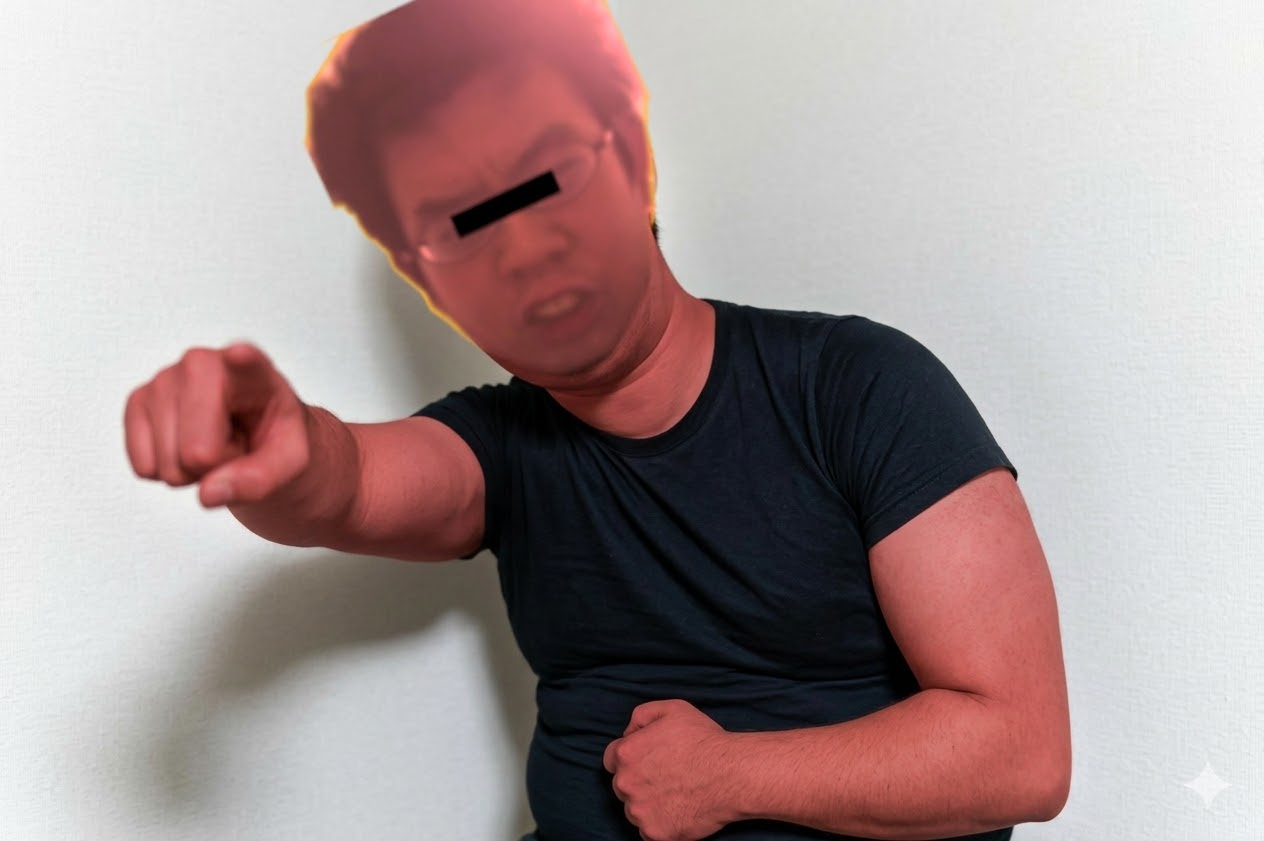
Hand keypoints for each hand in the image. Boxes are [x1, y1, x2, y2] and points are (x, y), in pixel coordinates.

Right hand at [124, 343, 312, 507]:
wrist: (255, 437)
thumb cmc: (275, 439)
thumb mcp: (290, 465)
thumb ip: (259, 481)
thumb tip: (209, 493)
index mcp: (255, 372)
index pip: (248, 362)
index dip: (242, 361)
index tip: (241, 355)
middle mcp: (204, 364)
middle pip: (195, 451)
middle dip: (214, 466)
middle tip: (234, 445)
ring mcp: (165, 379)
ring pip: (167, 464)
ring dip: (192, 470)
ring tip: (215, 443)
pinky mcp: (138, 401)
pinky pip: (144, 467)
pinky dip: (166, 471)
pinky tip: (187, 446)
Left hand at [603, 699, 736, 840]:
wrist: (731, 774)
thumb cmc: (704, 740)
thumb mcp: (672, 709)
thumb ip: (642, 716)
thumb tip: (629, 732)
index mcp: (626, 753)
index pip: (611, 759)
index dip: (630, 758)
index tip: (646, 761)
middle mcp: (626, 783)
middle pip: (622, 785)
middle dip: (638, 781)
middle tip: (666, 777)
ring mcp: (639, 811)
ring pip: (634, 809)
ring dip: (647, 804)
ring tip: (675, 794)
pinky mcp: (654, 833)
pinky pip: (648, 831)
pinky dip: (660, 823)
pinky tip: (678, 810)